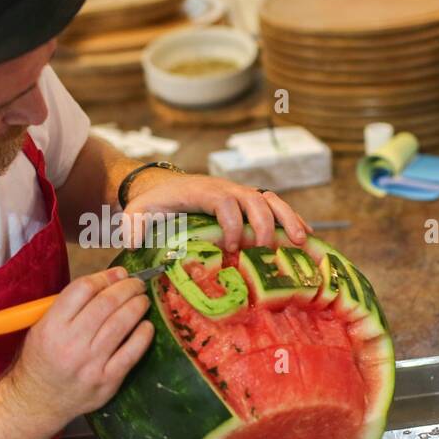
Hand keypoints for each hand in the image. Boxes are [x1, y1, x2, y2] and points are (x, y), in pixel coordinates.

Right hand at [7, 268, 153, 430]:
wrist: (37, 400)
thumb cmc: (42, 359)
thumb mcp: (42, 326)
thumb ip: (70, 304)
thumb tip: (111, 279)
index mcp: (52, 326)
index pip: (83, 289)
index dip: (105, 277)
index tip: (118, 274)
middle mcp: (71, 343)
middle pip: (106, 303)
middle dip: (127, 288)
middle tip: (137, 284)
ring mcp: (90, 363)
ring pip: (121, 324)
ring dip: (137, 306)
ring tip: (142, 300)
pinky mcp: (107, 381)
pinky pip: (131, 353)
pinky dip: (143, 335)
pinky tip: (147, 326)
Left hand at [121, 171, 311, 252]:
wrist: (161, 187)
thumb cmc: (152, 203)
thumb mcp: (137, 211)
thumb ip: (133, 224)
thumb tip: (132, 240)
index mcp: (203, 192)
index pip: (224, 202)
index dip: (233, 223)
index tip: (232, 247)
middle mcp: (227, 190)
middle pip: (253, 200)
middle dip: (264, 224)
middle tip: (266, 251)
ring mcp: (240, 195)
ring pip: (270, 201)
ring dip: (287, 219)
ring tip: (301, 241)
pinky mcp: (248, 204)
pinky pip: (275, 207)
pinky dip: (291, 219)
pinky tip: (307, 237)